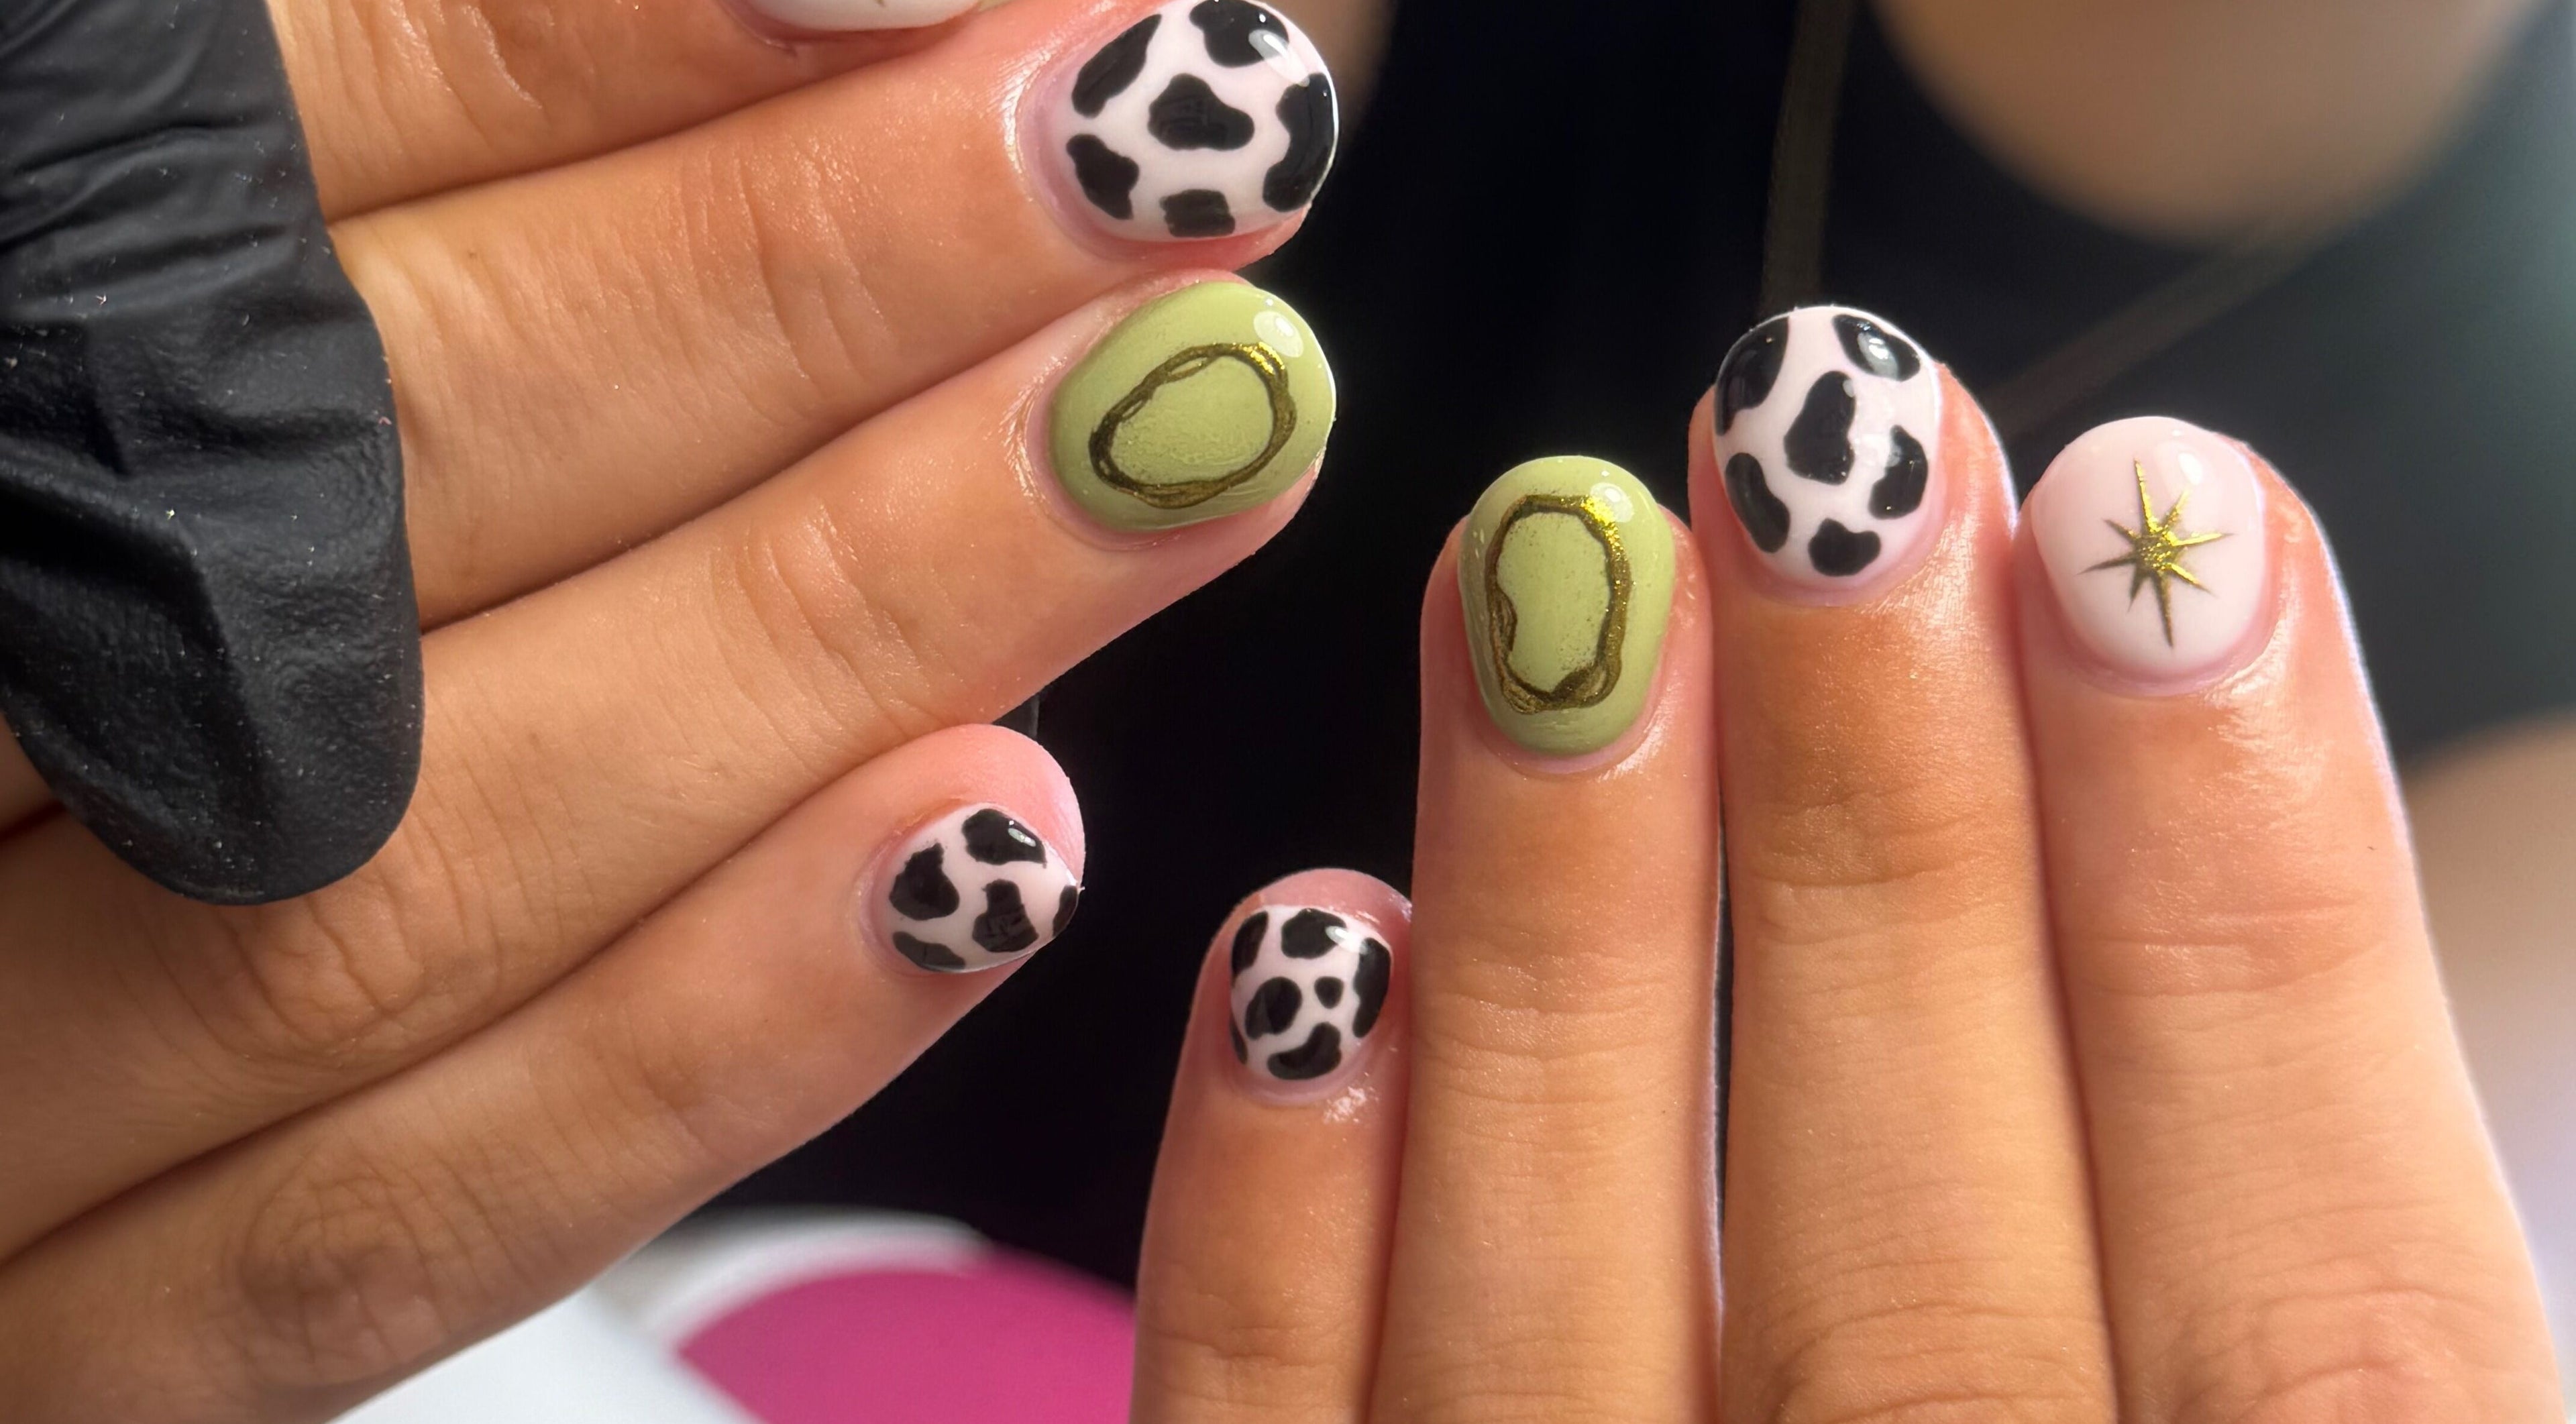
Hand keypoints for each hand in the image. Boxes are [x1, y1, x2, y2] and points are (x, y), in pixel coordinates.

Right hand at [0, 0, 1339, 1416]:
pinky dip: (706, 1042)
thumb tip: (857, 1)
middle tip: (1158, 150)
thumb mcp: (179, 323)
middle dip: (796, 298)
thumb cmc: (120, 526)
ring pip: (418, 856)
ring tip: (1189, 441)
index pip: (246, 190)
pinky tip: (1001, 851)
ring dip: (848, 631)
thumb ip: (420, 151)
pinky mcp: (81, 1327)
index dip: (606, 64)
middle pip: (366, 481)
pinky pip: (390, 1223)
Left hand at [1127, 307, 2563, 1420]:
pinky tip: (1297, 953)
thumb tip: (2207, 773)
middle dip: (1887, 837)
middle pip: (1922, 1299)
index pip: (2319, 1336)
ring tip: (1550, 579)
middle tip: (1824, 451)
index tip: (2163, 534)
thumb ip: (2310, 1290)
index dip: (2251, 914)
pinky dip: (1276, 1234)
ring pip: (1564, 1353)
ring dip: (1565, 940)